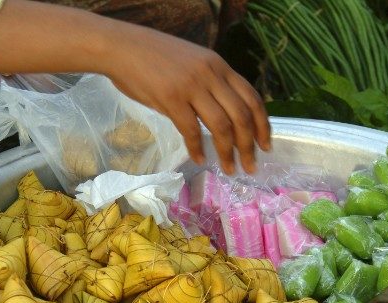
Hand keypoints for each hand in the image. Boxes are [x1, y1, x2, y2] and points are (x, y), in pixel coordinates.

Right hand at [97, 23, 270, 174]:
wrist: (122, 47)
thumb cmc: (155, 58)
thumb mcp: (194, 63)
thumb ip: (211, 84)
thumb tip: (225, 114)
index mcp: (219, 66)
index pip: (252, 98)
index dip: (263, 125)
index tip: (265, 145)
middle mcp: (211, 75)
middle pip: (242, 116)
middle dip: (249, 146)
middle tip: (251, 166)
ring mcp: (192, 86)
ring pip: (221, 126)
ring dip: (228, 152)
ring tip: (230, 169)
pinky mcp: (171, 98)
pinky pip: (191, 130)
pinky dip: (197, 148)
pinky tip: (200, 159)